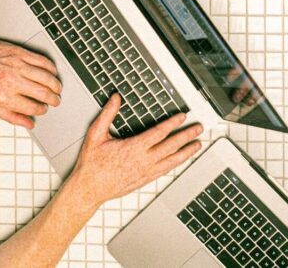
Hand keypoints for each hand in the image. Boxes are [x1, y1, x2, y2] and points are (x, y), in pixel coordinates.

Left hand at [0, 37, 61, 128]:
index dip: (42, 110)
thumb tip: (29, 124)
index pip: (33, 108)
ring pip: (46, 77)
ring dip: (55, 85)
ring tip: (57, 88)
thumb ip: (11, 116)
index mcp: (4, 97)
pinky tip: (52, 72)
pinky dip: (51, 68)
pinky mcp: (20, 53)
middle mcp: (12, 81)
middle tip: (56, 100)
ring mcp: (17, 66)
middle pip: (43, 93)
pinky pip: (42, 61)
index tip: (44, 109)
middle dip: (53, 99)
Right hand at [65, 94, 202, 207]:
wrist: (90, 189)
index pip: (159, 133)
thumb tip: (115, 99)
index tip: (182, 116)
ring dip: (186, 152)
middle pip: (171, 146)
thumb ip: (107, 115)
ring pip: (172, 161)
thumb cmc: (92, 164)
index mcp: (133, 148)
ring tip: (197, 145)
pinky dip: (176, 164)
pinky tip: (181, 160)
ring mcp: (146, 172)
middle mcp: (143, 161)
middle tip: (198, 128)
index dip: (173, 123)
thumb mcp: (95, 135)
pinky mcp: (145, 180)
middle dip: (186, 136)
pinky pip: (166, 170)